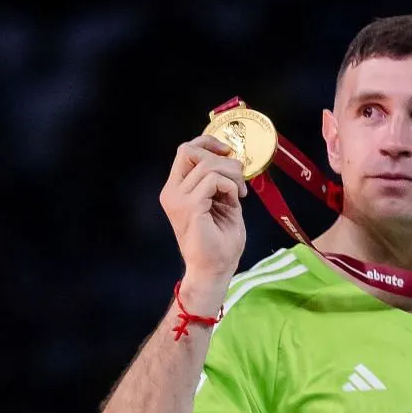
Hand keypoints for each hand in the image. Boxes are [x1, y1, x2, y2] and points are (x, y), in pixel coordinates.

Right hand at [160, 134, 247, 284]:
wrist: (215, 270)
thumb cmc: (220, 241)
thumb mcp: (223, 202)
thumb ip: (221, 181)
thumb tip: (231, 159)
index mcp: (177, 189)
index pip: (185, 151)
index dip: (207, 143)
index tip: (227, 152)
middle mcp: (172, 192)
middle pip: (190, 150)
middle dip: (221, 159)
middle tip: (238, 179)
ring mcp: (178, 199)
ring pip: (207, 164)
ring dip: (231, 175)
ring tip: (239, 194)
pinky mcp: (190, 207)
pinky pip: (214, 180)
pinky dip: (229, 186)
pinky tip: (235, 200)